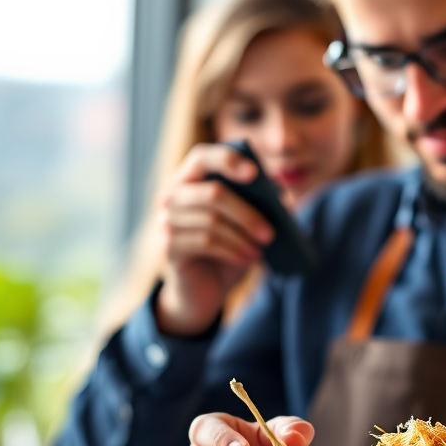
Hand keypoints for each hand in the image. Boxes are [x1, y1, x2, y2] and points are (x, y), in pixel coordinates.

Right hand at [154, 144, 274, 335]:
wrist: (202, 288)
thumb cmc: (226, 247)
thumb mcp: (244, 224)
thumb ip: (258, 204)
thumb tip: (280, 197)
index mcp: (190, 179)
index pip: (202, 157)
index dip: (227, 159)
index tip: (255, 172)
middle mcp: (171, 195)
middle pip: (213, 193)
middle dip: (247, 213)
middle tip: (271, 232)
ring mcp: (165, 220)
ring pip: (212, 221)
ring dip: (243, 236)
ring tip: (262, 248)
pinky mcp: (167, 246)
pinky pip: (205, 242)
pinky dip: (232, 250)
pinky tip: (248, 258)